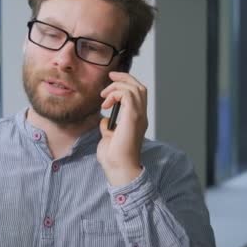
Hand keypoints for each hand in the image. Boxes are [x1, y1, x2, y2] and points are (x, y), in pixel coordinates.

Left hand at [97, 71, 146, 185]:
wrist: (118, 168)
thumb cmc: (114, 158)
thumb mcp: (109, 138)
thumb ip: (109, 127)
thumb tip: (104, 120)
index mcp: (137, 121)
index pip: (138, 95)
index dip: (126, 84)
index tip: (110, 84)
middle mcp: (141, 117)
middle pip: (139, 87)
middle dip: (124, 78)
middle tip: (110, 77)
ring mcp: (139, 116)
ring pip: (135, 88)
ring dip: (117, 86)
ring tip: (104, 96)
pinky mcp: (133, 117)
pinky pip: (127, 94)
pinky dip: (116, 93)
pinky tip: (106, 103)